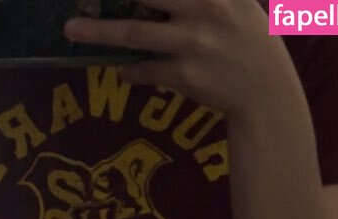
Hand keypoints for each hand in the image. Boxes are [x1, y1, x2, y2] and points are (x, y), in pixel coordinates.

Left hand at [64, 0, 295, 119]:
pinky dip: (130, 69)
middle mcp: (203, 8)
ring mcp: (192, 42)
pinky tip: (122, 67)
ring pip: (134, 31)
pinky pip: (145, 69)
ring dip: (99, 30)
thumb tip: (150, 0)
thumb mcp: (236, 1)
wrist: (266, 91)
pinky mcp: (185, 75)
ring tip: (70, 28)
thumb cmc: (248, 39)